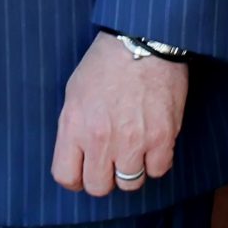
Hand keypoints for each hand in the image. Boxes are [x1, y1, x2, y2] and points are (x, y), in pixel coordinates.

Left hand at [52, 34, 186, 197]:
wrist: (143, 40)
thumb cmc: (106, 63)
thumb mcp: (75, 92)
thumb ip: (74, 128)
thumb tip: (77, 156)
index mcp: (74, 125)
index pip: (65, 177)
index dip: (75, 177)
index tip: (84, 169)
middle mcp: (101, 138)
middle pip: (98, 187)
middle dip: (104, 176)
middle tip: (112, 159)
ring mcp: (132, 141)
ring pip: (130, 184)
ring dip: (132, 169)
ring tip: (134, 147)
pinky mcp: (162, 138)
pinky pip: (158, 171)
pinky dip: (156, 160)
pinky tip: (153, 142)